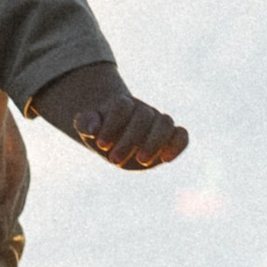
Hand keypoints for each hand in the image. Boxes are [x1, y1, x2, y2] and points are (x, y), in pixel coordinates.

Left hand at [35, 62, 188, 171]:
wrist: (116, 134)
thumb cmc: (99, 130)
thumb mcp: (86, 126)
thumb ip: (84, 122)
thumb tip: (94, 128)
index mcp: (122, 105)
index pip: (122, 106)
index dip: (113, 124)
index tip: (101, 145)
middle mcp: (143, 111)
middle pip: (143, 115)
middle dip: (129, 139)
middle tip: (113, 161)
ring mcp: (158, 122)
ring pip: (165, 122)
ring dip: (154, 142)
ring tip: (141, 161)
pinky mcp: (170, 137)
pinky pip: (182, 135)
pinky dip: (178, 145)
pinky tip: (166, 159)